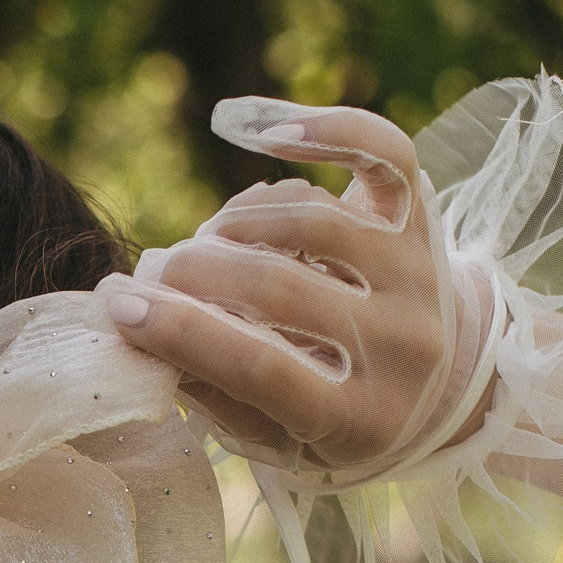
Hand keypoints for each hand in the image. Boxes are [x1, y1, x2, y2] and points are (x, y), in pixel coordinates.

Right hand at [96, 104, 491, 477]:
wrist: (444, 387)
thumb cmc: (334, 416)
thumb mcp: (277, 433)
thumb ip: (212, 389)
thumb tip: (135, 326)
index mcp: (361, 420)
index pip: (259, 368)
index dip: (179, 332)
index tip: (119, 307)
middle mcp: (404, 346)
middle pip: (278, 287)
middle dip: (193, 273)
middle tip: (153, 274)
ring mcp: (420, 277)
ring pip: (313, 219)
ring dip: (237, 223)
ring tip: (209, 243)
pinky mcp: (425, 220)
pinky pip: (382, 153)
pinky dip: (326, 129)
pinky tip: (264, 133)